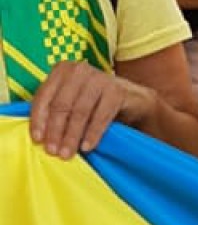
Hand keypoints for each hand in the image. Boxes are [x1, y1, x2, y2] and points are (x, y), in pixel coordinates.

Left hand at [27, 61, 152, 158]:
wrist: (132, 100)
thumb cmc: (95, 103)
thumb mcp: (71, 101)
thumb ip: (54, 110)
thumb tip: (38, 136)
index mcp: (62, 70)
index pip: (44, 96)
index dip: (39, 120)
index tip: (37, 140)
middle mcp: (79, 70)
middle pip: (61, 105)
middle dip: (55, 131)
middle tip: (53, 151)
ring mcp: (99, 78)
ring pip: (80, 112)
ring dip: (72, 136)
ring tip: (68, 153)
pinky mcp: (117, 90)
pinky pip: (101, 116)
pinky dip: (93, 133)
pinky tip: (87, 147)